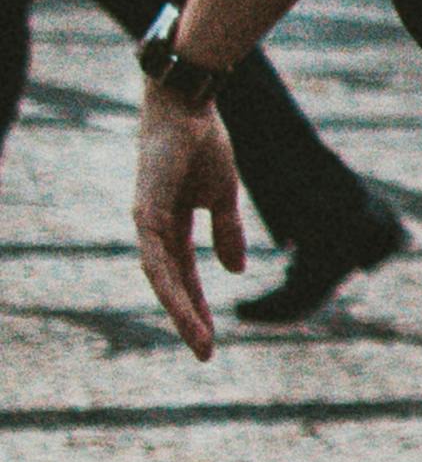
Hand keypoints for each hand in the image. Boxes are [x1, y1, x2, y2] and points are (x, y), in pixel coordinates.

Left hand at [134, 92, 245, 359]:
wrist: (189, 106)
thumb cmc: (202, 142)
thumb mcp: (223, 195)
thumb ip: (227, 231)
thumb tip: (234, 270)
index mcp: (172, 225)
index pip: (184, 275)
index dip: (198, 305)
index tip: (211, 338)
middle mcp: (154, 228)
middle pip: (171, 283)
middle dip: (189, 318)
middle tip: (205, 354)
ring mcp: (147, 220)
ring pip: (162, 277)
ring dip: (181, 311)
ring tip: (200, 339)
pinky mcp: (146, 210)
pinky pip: (158, 256)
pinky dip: (170, 283)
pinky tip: (183, 305)